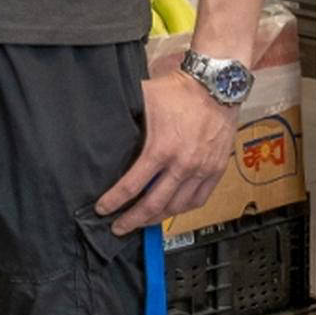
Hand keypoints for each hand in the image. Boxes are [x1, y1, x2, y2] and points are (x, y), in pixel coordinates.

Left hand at [96, 72, 238, 233]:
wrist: (216, 87)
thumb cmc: (178, 91)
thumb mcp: (143, 99)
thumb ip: (124, 116)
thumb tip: (99, 122)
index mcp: (161, 149)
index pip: (133, 185)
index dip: (115, 201)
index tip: (102, 209)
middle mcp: (183, 165)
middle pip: (154, 204)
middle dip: (132, 220)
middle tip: (118, 228)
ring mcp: (202, 170)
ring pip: (177, 207)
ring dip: (157, 218)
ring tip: (141, 222)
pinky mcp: (216, 170)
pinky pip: (199, 200)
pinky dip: (182, 210)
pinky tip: (170, 211)